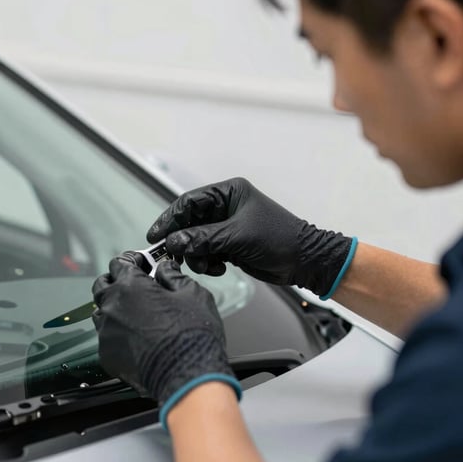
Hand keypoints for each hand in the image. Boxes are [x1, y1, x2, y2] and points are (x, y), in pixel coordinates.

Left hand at [91, 253, 239, 408]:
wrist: (187, 376)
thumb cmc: (192, 335)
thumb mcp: (192, 294)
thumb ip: (173, 276)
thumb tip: (165, 269)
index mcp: (130, 286)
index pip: (119, 263)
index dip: (131, 260)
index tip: (140, 263)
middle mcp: (112, 306)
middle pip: (102, 285)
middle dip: (115, 281)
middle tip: (132, 285)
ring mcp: (106, 332)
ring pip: (101, 312)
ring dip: (113, 308)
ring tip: (133, 312)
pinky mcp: (107, 355)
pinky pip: (106, 338)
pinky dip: (117, 334)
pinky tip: (134, 338)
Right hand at [146, 177, 353, 296]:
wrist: (305, 262)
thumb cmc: (280, 239)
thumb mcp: (237, 237)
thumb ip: (202, 238)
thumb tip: (174, 242)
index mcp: (229, 193)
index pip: (189, 202)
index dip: (170, 218)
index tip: (157, 236)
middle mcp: (226, 206)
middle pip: (189, 222)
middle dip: (183, 241)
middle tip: (174, 255)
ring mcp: (227, 226)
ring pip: (195, 239)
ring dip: (196, 254)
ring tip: (207, 265)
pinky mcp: (230, 244)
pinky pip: (206, 251)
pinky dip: (206, 261)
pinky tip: (217, 268)